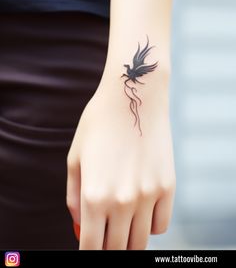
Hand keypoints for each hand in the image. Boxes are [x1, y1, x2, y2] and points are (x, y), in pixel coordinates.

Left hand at [66, 90, 174, 249]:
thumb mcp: (75, 158)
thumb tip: (81, 227)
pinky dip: (149, 225)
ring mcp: (149, 195)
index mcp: (95, 195)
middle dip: (107, 247)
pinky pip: (161, 224)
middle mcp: (123, 201)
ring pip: (140, 242)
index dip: (89, 252)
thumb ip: (74, 198)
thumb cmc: (98, 124)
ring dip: (129, 240)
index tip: (90, 246)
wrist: (133, 96)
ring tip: (122, 225)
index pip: (91, 247)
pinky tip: (141, 210)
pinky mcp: (168, 186)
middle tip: (105, 234)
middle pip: (117, 249)